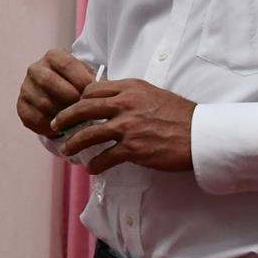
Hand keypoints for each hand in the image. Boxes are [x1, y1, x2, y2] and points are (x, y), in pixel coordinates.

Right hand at [16, 49, 96, 134]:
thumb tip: (99, 94)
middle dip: (70, 98)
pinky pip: (35, 118)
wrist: (59, 96)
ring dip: (61, 114)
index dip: (82, 81)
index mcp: (53, 56)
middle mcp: (35, 69)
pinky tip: (61, 127)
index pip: (67, 65)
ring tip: (75, 120)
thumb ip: (94, 82)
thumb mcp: (87, 77)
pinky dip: (50, 126)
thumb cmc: (77, 84)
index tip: (93, 95)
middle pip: (49, 82)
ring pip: (43, 103)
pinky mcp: (20, 106)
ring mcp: (25, 87)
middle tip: (82, 109)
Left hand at [52, 79, 195, 173]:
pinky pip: (104, 157)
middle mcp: (126, 104)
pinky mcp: (134, 148)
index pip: (93, 89)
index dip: (79, 99)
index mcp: (131, 88)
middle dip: (65, 118)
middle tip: (55, 125)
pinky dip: (94, 164)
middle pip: (83, 108)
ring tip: (67, 150)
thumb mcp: (154, 94)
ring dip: (73, 144)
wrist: (202, 134)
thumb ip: (131, 95)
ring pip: (88, 134)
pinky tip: (91, 168)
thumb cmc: (181, 116)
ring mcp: (129, 126)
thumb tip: (111, 99)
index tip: (73, 107)